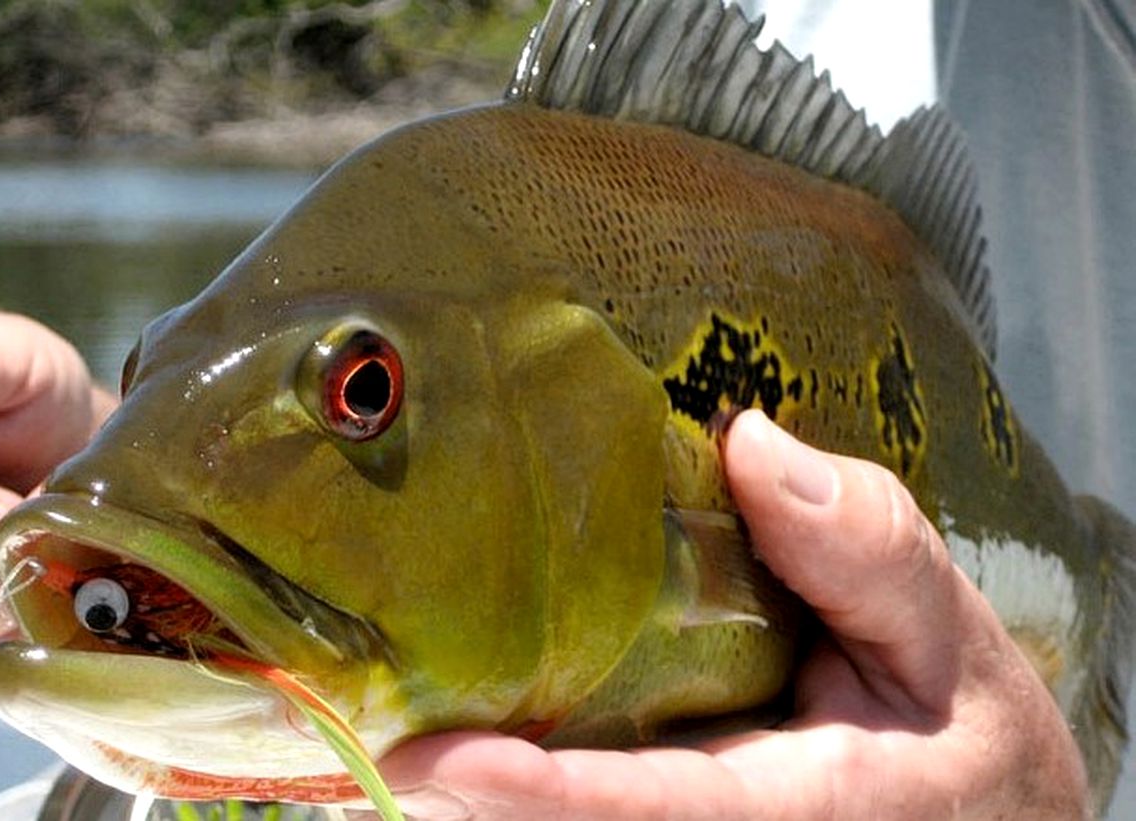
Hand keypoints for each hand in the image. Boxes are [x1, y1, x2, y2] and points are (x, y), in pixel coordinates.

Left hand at [380, 410, 1086, 818]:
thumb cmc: (960, 740)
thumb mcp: (951, 643)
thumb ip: (868, 551)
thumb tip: (750, 443)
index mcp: (790, 810)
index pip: (651, 815)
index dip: (538, 800)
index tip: (431, 766)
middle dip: (450, 808)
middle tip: (340, 730)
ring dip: (451, 807)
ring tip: (348, 729)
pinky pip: (576, 811)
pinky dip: (490, 793)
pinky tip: (425, 742)